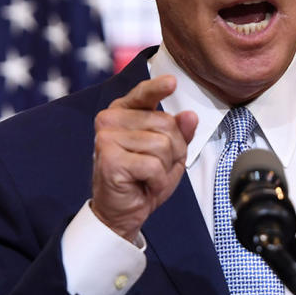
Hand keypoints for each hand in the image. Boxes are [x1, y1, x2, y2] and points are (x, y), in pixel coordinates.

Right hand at [91, 75, 197, 241]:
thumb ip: (180, 133)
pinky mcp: (109, 158)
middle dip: (173, 150)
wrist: (122, 212)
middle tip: (157, 166)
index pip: (144, 94)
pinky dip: (157, 180)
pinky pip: (153, 165)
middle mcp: (110, 119)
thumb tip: (189, 116)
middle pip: (165, 123)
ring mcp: (106, 137)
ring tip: (150, 176)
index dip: (158, 88)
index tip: (171, 82)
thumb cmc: (143, 179)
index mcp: (124, 112)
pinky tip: (144, 184)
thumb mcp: (170, 154)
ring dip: (165, 167)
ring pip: (162, 145)